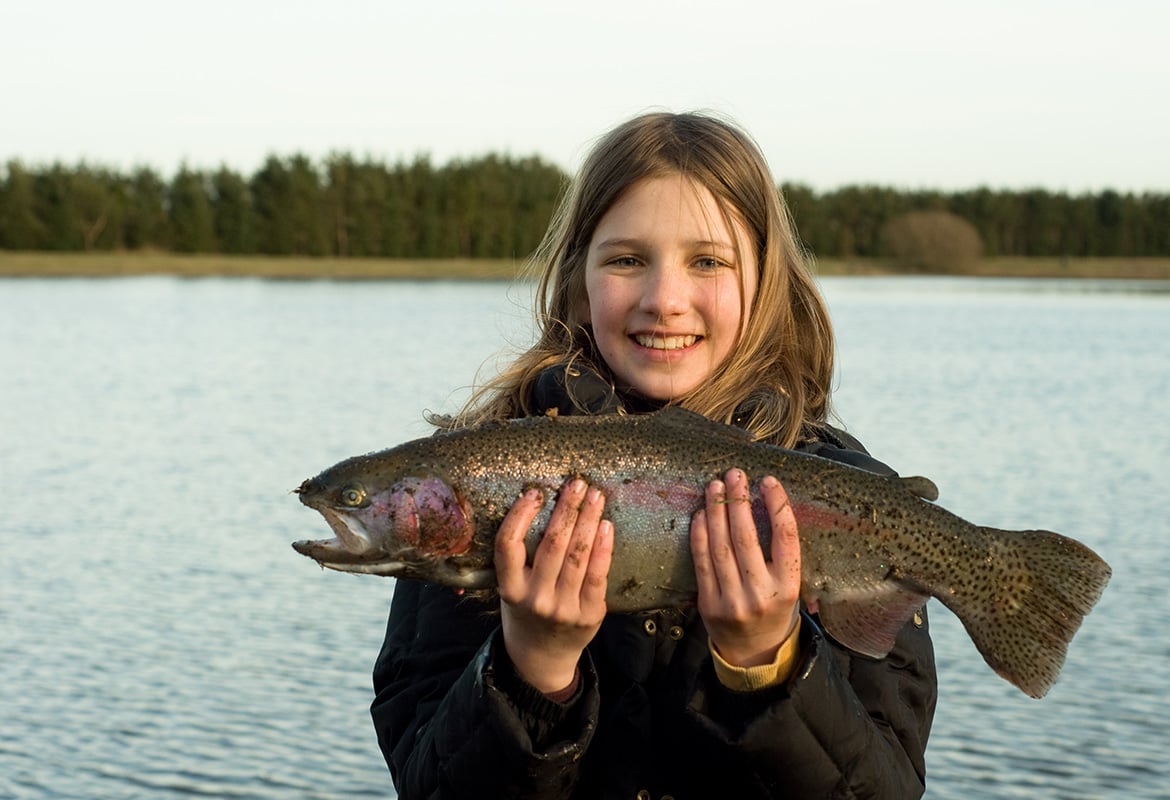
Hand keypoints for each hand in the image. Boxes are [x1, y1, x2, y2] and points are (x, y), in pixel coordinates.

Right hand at [495, 478, 612, 692]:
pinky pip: (598, 574)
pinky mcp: (589, 614)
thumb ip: (521, 558)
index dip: (520, 515)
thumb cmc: (525, 611)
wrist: (541, 658)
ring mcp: (564, 608)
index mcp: (510, 589)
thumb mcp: (511, 588)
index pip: (508, 545)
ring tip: (596, 496)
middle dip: (567, 509)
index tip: (535, 492)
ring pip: (578, 555)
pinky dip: (603, 547)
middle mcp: (535, 599)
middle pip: (552, 544)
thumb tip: (543, 505)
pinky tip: (606, 526)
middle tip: (577, 483)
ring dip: (588, 520)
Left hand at [690, 469, 800, 667]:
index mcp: (789, 587)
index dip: (777, 505)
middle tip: (735, 475)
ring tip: (715, 486)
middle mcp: (760, 593)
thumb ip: (784, 554)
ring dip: (716, 511)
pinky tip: (701, 514)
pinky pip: (702, 562)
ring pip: (721, 547)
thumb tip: (772, 503)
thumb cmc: (776, 609)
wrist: (755, 653)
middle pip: (747, 538)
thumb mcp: (792, 586)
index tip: (768, 481)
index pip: (786, 538)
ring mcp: (732, 600)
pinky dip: (700, 535)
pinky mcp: (708, 604)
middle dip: (739, 502)